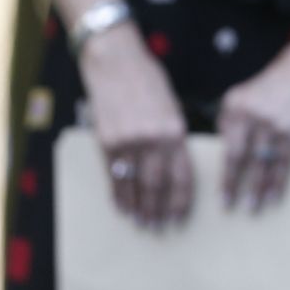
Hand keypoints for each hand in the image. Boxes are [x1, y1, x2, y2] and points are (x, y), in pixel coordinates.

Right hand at [80, 26, 192, 229]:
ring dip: (138, 208)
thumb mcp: (171, 104)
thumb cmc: (148, 79)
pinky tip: (122, 208)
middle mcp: (152, 139)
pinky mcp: (106, 143)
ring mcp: (128, 143)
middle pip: (158, 186)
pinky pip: (114, 177)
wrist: (115, 61)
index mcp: (175, 129)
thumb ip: (174, 135)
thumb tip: (176, 165)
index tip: (180, 217)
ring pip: (135, 186)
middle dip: (159, 210)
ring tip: (141, 224)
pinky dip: (118, 195)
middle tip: (159, 227)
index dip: (181, 200)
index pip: (182, 175)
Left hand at [217, 34, 289, 212]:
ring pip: (260, 164)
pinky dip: (277, 183)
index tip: (219, 194)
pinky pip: (282, 163)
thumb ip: (235, 119)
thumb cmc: (281, 79)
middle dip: (234, 185)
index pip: (225, 146)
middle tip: (229, 207)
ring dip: (256, 189)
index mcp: (235, 104)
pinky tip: (273, 198)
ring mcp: (272, 124)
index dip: (223, 173)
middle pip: (238, 158)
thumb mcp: (249, 93)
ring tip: (251, 208)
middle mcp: (250, 114)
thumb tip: (228, 150)